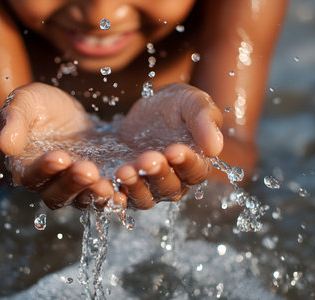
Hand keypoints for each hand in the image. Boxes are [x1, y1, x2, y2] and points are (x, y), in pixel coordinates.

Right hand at [0, 83, 123, 209]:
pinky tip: (132, 180)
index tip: (59, 155)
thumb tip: (5, 144)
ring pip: (86, 199)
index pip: (32, 177)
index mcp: (27, 168)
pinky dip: (121, 190)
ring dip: (99, 192)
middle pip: (60, 195)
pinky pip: (109, 194)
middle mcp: (51, 185)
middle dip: (74, 183)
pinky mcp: (100, 184)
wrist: (68, 115)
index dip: (45, 169)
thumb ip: (14, 120)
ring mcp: (77, 188)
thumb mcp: (25, 102)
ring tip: (114, 178)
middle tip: (88, 169)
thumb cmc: (41, 107)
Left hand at [115, 83, 222, 208]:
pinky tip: (99, 181)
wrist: (139, 114)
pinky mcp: (120, 188)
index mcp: (194, 164)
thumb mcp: (190, 101)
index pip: (196, 171)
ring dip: (133, 186)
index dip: (187, 162)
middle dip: (157, 174)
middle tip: (147, 158)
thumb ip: (204, 119)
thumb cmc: (172, 106)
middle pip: (168, 188)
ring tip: (123, 170)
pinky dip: (107, 193)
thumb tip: (215, 147)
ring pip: (142, 198)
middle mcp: (172, 183)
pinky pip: (115, 197)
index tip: (175, 149)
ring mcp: (145, 189)